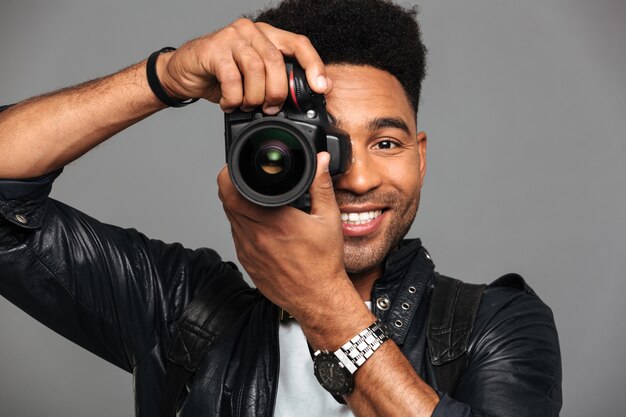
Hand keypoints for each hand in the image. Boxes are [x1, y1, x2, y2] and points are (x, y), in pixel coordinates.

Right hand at [155, 18, 331, 113]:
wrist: (182, 73)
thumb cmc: (220, 76)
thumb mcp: (253, 78)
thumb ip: (273, 81)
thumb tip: (298, 102)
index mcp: (267, 35)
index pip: (299, 44)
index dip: (314, 65)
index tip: (322, 88)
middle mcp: (251, 31)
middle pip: (277, 61)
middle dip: (277, 92)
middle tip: (270, 108)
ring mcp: (231, 37)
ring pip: (256, 70)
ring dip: (254, 96)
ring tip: (246, 105)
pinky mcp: (213, 50)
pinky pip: (233, 79)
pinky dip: (234, 98)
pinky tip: (229, 103)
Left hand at [218, 152, 356, 323]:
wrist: (318, 298)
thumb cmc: (323, 263)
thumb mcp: (328, 219)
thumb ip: (321, 185)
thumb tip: (320, 161)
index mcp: (273, 221)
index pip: (231, 192)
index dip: (229, 176)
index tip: (239, 170)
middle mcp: (255, 236)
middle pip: (227, 202)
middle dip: (234, 188)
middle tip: (248, 182)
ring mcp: (247, 251)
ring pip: (230, 219)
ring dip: (238, 207)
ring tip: (256, 202)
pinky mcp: (246, 262)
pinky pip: (236, 237)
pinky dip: (243, 226)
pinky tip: (261, 226)